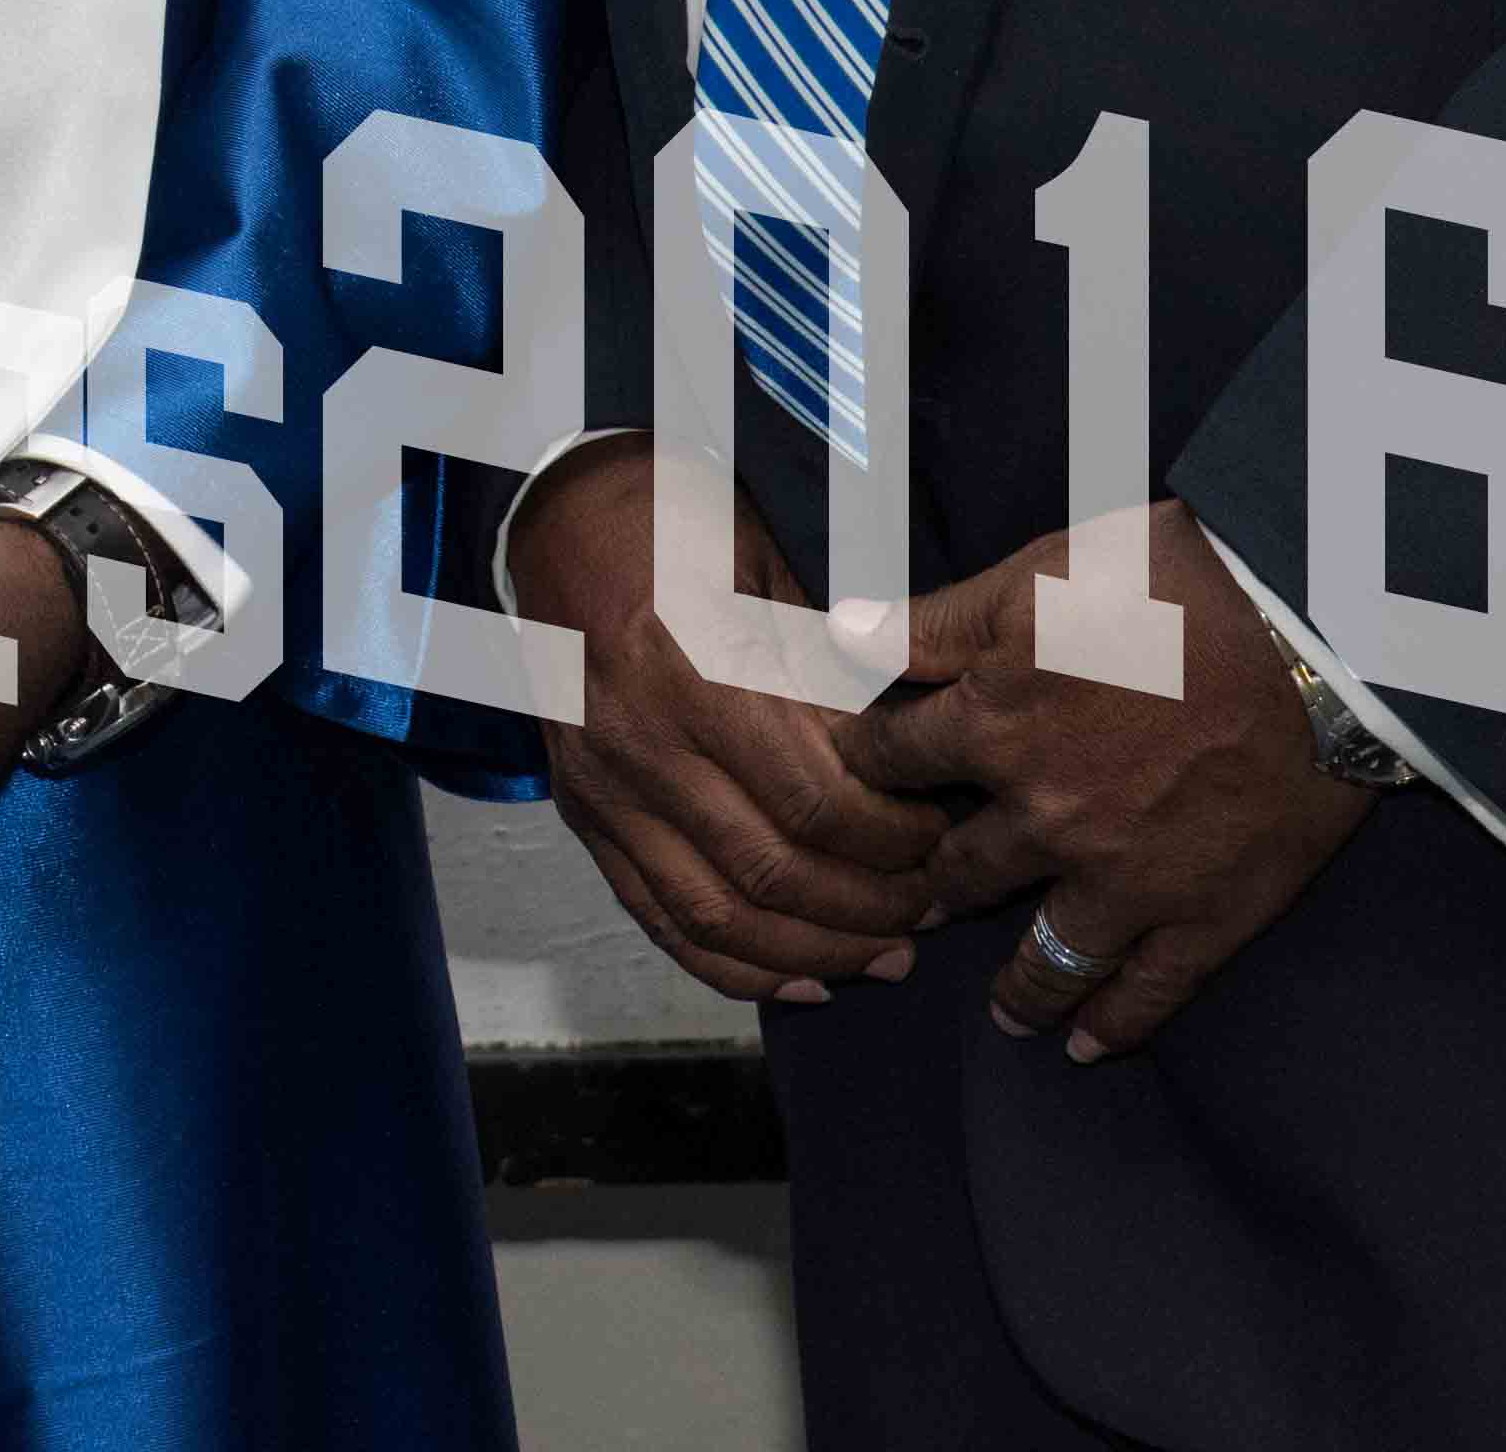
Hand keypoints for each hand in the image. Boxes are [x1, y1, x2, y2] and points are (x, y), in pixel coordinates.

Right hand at [511, 436, 954, 1008]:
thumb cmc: (681, 531)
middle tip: (935, 904)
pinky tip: (805, 980)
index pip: (814, 799)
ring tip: (888, 954)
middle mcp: (639, 742)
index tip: (947, 833)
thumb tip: (919, 757)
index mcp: (691, 670)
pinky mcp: (586, 816)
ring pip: (718, 914)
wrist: (559, 524)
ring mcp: (603, 788)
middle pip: (773, 870)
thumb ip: (833, 669)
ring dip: (816, 950)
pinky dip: (734, 968)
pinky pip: (660, 920)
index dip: (894, 836)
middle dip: (871, 905)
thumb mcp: (769, 573)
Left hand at [838, 505, 1369, 1065]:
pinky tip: (1088, 1048)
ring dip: (1017, 990)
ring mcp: (1124, 878)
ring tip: (1006, 1016)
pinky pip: (1147, 991)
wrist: (1309, 633)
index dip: (864, 771)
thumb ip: (932, 619)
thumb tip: (836, 631)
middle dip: (926, 889)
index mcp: (991, 726)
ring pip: (1044, 956)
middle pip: (956, 872)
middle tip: (915, 911)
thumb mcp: (1032, 577)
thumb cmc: (1170, 585)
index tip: (857, 791)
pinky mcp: (1206, 913)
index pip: (889, 763)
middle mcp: (1043, 818)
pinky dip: (1113, 1026)